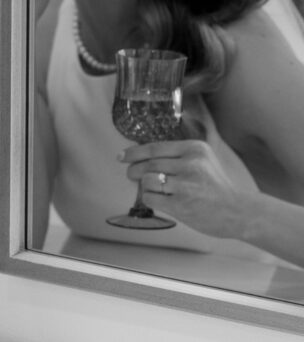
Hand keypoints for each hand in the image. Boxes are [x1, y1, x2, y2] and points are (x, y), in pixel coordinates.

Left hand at [120, 140, 249, 239]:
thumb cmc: (216, 187)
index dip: (133, 152)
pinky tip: (158, 200)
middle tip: (131, 174)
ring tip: (150, 188)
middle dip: (134, 170)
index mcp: (194, 149)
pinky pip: (150, 198)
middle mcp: (190, 164)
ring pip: (147, 180)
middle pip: (148, 164)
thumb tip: (140, 155)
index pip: (154, 148)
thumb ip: (176, 156)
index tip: (121, 156)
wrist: (239, 212)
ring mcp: (185, 186)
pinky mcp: (181, 205)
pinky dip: (149, 198)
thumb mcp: (202, 161)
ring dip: (143, 185)